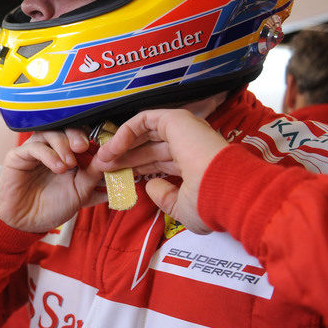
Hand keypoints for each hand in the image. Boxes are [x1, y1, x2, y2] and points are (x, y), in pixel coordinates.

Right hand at [0, 128, 105, 233]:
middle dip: (77, 134)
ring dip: (63, 145)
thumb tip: (116, 163)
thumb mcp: (81, 192)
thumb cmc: (53, 207)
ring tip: (69, 164)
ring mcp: (35, 150)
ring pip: (50, 132)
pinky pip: (35, 146)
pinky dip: (49, 155)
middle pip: (65, 127)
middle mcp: (52, 148)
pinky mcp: (18, 155)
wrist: (28, 223)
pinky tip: (58, 168)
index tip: (100, 147)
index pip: (81, 134)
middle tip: (83, 147)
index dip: (92, 137)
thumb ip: (95, 175)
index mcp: (69, 154)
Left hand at [91, 109, 227, 233]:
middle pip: (147, 148)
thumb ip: (165, 197)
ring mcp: (183, 130)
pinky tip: (112, 149)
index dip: (135, 170)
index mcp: (193, 164)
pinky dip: (125, 132)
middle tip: (102, 169)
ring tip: (102, 160)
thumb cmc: (211, 203)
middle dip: (123, 159)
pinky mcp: (175, 119)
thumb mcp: (183, 208)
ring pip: (143, 133)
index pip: (158, 163)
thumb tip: (150, 185)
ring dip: (120, 145)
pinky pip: (142, 120)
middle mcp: (189, 145)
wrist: (225, 189)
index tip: (116, 180)